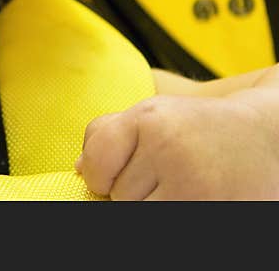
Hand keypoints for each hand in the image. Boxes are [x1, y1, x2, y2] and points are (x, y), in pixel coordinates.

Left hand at [75, 89, 278, 199]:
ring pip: (138, 215)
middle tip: (162, 173)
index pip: (96, 163)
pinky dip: (169, 215)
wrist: (265, 140)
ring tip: (178, 186)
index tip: (111, 171)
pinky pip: (164, 226)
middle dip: (131, 190)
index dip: (97, 173)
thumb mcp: (150, 114)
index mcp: (151, 121)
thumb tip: (80, 170)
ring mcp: (195, 187)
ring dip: (150, 207)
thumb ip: (107, 133)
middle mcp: (172, 152)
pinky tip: (188, 199)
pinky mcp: (210, 212)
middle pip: (118, 195)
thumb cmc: (196, 127)